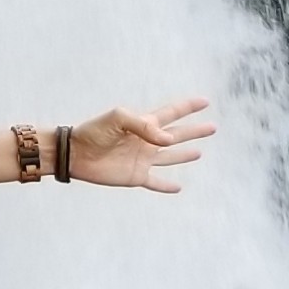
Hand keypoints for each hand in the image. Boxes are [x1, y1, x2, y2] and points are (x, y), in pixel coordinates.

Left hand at [69, 96, 215, 192]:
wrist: (75, 153)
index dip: (188, 107)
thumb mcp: (118, 118)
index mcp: (143, 124)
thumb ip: (144, 125)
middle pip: (177, 135)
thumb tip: (168, 140)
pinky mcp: (136, 176)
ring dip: (185, 154)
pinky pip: (156, 182)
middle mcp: (146, 141)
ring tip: (199, 152)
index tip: (205, 101)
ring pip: (170, 157)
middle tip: (213, 127)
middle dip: (194, 131)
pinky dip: (167, 186)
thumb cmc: (94, 132)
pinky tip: (179, 187)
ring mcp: (143, 159)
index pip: (171, 113)